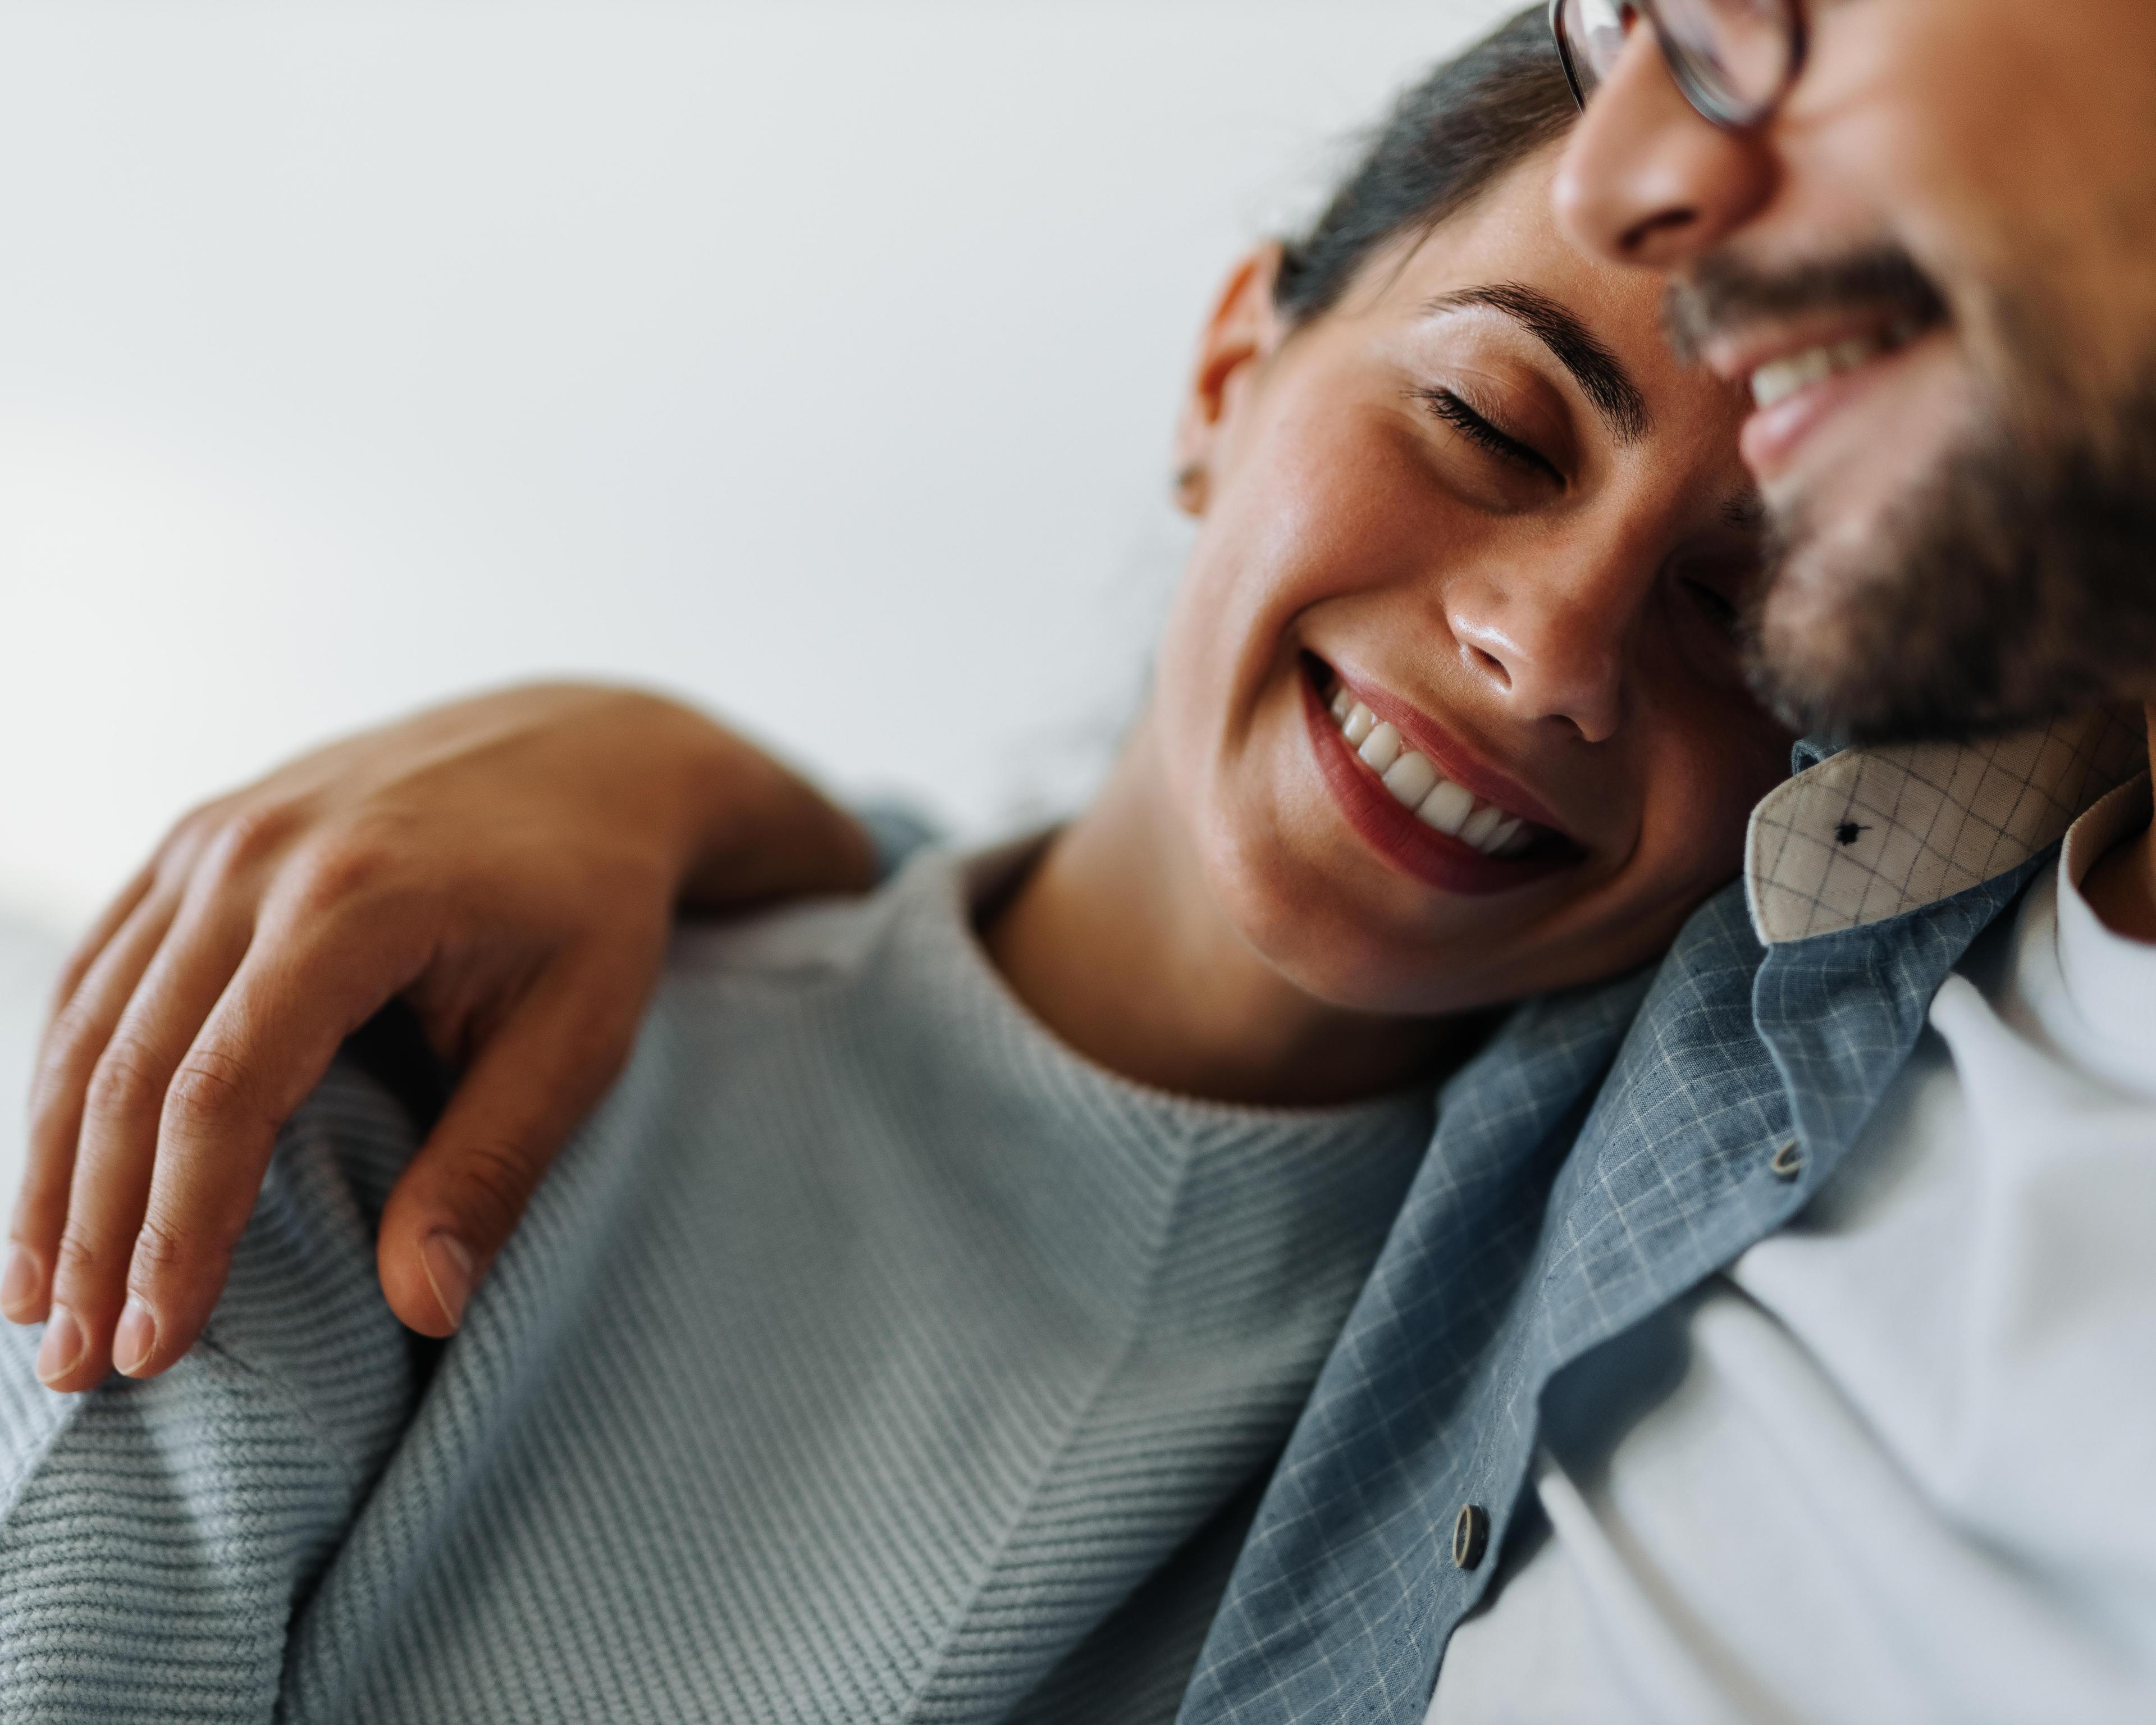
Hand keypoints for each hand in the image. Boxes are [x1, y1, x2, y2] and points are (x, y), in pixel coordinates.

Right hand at [7, 683, 874, 1389]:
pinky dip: (63, 1076)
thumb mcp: (583, 1031)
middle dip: (92, 1230)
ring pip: (87, 1022)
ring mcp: (214, 835)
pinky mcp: (199, 837)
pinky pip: (100, 968)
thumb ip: (494, 1165)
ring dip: (50, 1169)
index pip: (223, 1093)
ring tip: (33, 1302)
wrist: (593, 750)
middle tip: (69, 1366)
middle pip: (130, 1069)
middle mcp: (256, 855)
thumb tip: (421, 1311)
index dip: (176, 1233)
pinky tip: (53, 1173)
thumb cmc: (598, 901)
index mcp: (355, 898)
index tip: (150, 1353)